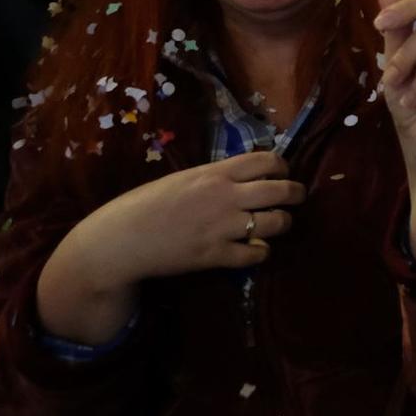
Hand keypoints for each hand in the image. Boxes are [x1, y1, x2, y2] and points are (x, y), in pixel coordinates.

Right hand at [38, 152, 303, 343]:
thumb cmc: (146, 204)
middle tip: (294, 199)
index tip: (282, 174)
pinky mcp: (216, 255)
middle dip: (295, 194)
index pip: (268, 160)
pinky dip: (260, 252)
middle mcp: (225, 196)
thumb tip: (246, 175)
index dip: (282, 167)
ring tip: (276, 225)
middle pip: (282, 191)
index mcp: (215, 173)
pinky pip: (256, 254)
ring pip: (277, 223)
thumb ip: (216, 176)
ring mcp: (223, 227)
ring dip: (282, 224)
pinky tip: (254, 250)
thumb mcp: (184, 178)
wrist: (120, 239)